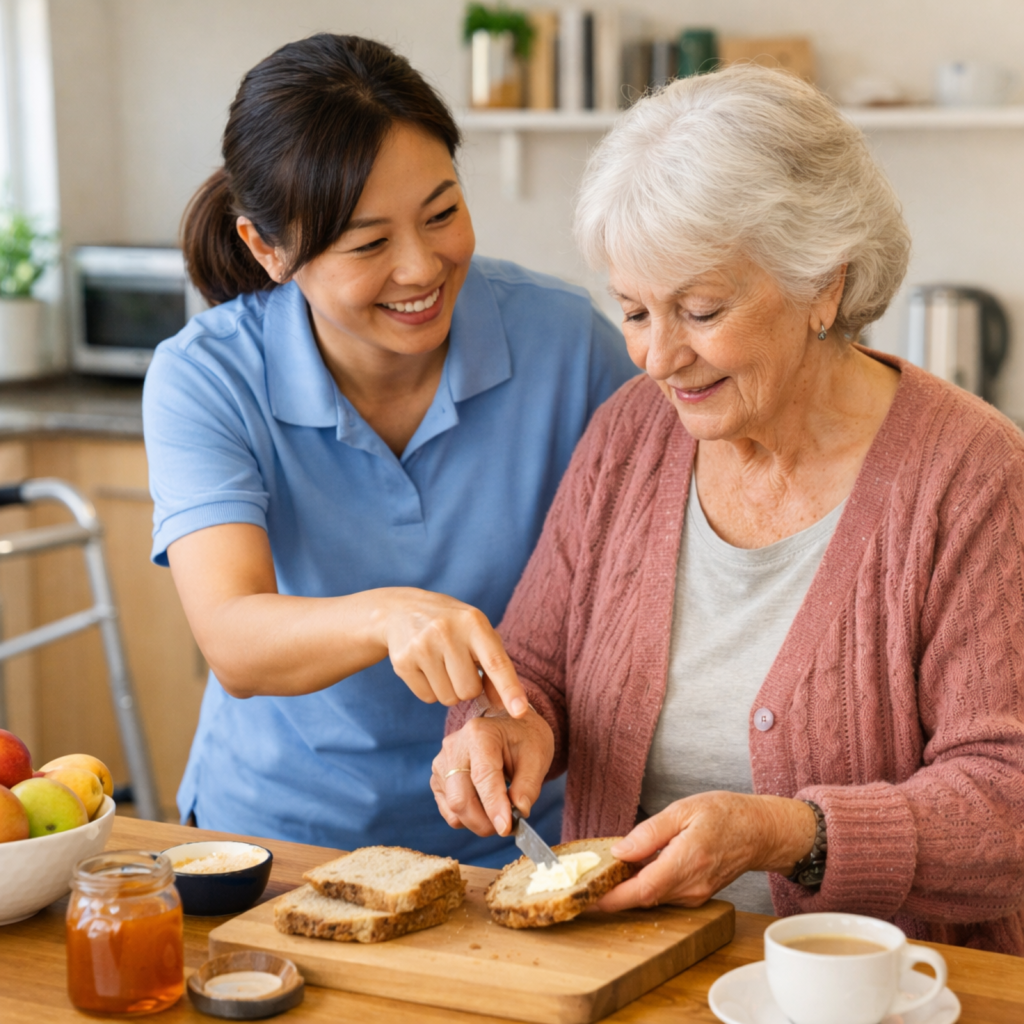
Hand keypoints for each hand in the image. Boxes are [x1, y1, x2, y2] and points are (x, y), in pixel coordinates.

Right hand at [376, 588, 529, 717]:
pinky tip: (425, 667)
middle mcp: (447, 631)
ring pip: (448, 698)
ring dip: (449, 689)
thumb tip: (504, 704)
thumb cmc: (452, 626)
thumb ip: (496, 665)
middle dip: (468, 686)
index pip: (495, 662)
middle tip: (458, 664)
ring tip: (441, 663)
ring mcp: (422, 646)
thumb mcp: (477, 634)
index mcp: (473, 622)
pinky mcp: (403, 661)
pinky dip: (430, 689)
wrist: (402, 610)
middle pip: (470, 690)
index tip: (520, 711)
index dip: (509, 688)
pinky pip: (428, 697)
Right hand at [430, 709, 554, 836]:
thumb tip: (519, 812)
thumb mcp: (536, 757)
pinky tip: (484, 807)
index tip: (506, 828)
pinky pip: (448, 810)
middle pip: (460, 798)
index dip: (494, 806)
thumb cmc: (523, 739)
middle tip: (507, 827)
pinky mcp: (438, 779)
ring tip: (499, 814)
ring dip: (477, 822)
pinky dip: (467, 818)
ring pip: (453, 808)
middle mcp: (454, 747)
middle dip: (484, 822)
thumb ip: (528, 786)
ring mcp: (442, 763)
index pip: (483, 777)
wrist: (507, 727)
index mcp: (479, 734)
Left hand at [594, 792, 815, 910]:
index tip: (585, 899)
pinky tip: (631, 869)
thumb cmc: (725, 814)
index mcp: (686, 862)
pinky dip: (642, 885)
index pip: (640, 891)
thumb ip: (649, 833)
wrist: (760, 831)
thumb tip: (619, 850)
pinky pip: (662, 894)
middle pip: (641, 899)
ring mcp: (694, 895)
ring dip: (625, 889)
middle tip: (581, 881)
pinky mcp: (696, 896)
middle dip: (610, 893)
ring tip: (601, 871)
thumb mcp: (683, 810)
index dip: (610, 899)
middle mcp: (690, 887)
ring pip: (650, 898)